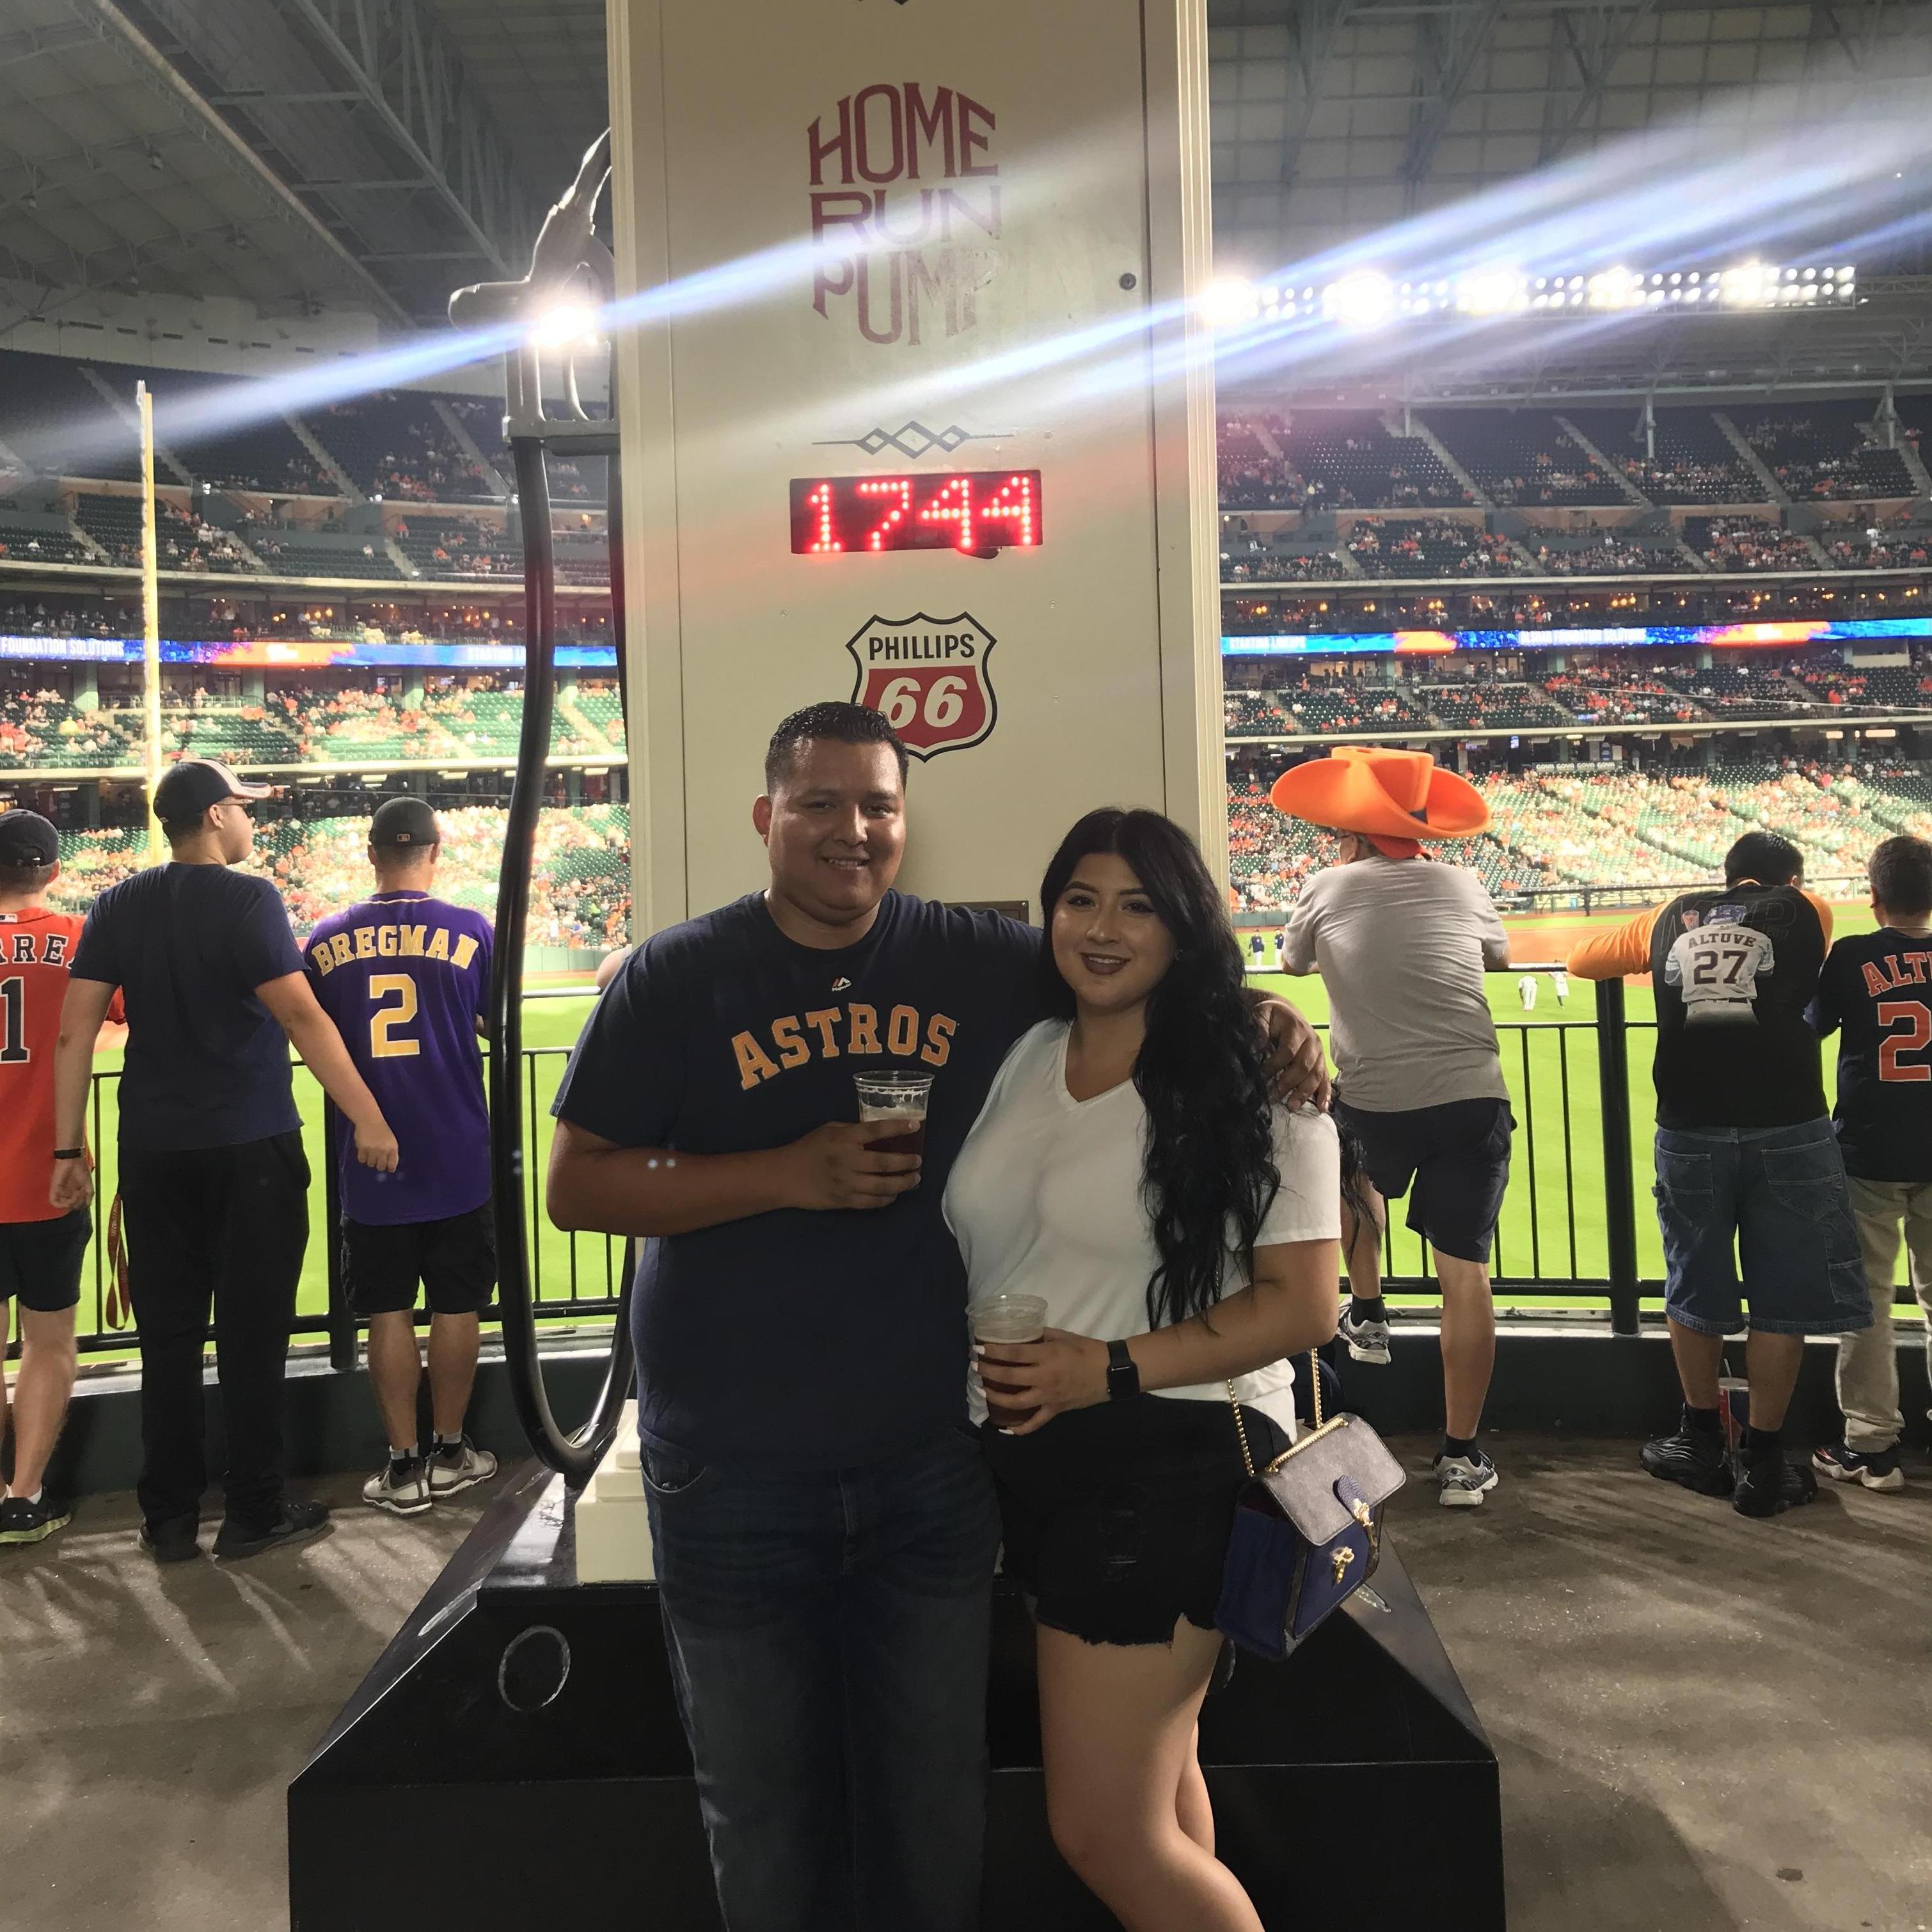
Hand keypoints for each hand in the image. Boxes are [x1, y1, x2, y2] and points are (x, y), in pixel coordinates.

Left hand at [50, 1156, 93, 1213]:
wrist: (72, 1161)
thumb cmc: (80, 1169)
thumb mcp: (88, 1183)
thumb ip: (89, 1195)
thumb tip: (87, 1205)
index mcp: (74, 1192)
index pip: (77, 1204)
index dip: (82, 1204)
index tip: (87, 1196)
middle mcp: (67, 1194)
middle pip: (71, 1206)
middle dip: (78, 1203)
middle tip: (82, 1194)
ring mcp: (60, 1193)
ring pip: (64, 1206)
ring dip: (72, 1204)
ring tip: (77, 1195)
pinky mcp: (54, 1190)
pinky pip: (54, 1203)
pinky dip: (63, 1204)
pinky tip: (70, 1198)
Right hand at [355, 1118, 400, 1172]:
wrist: (370, 1120)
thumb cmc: (382, 1129)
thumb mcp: (391, 1140)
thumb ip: (390, 1151)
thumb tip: (389, 1165)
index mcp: (392, 1148)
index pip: (392, 1164)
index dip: (390, 1168)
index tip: (388, 1169)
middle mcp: (383, 1150)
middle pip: (380, 1166)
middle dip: (379, 1165)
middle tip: (376, 1161)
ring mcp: (373, 1150)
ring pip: (370, 1164)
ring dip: (370, 1161)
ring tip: (369, 1154)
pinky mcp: (363, 1149)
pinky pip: (361, 1160)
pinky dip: (362, 1157)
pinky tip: (363, 1152)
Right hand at [781, 1121, 920, 1211]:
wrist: (785, 1177)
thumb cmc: (808, 1148)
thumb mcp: (829, 1130)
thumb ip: (853, 1130)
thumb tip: (878, 1133)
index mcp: (844, 1139)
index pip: (876, 1130)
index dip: (897, 1127)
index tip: (914, 1125)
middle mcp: (848, 1161)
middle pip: (885, 1163)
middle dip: (907, 1162)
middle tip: (918, 1161)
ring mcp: (847, 1184)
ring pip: (883, 1186)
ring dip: (903, 1183)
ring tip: (914, 1179)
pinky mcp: (845, 1201)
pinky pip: (872, 1202)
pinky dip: (887, 1199)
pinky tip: (895, 1194)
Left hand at [975, 1328, 1111, 1434]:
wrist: (1110, 1372)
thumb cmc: (1088, 1349)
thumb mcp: (1063, 1336)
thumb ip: (1041, 1335)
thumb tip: (1021, 1333)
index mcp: (1046, 1356)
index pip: (1013, 1353)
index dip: (993, 1351)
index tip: (977, 1349)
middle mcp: (1044, 1377)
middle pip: (1009, 1377)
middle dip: (989, 1372)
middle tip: (975, 1368)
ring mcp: (1048, 1397)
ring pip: (1016, 1402)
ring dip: (997, 1398)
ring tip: (984, 1391)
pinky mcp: (1055, 1410)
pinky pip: (1035, 1423)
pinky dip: (1020, 1429)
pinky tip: (1005, 1430)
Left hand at [1255, 996, 1330, 1109]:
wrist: (1285, 1012)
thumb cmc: (1271, 1016)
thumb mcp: (1262, 1014)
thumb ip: (1259, 1027)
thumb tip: (1258, 1045)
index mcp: (1297, 1028)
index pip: (1288, 1051)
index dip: (1275, 1065)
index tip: (1261, 1076)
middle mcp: (1312, 1040)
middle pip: (1303, 1066)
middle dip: (1288, 1083)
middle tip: (1273, 1096)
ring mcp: (1319, 1052)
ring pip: (1316, 1075)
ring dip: (1304, 1092)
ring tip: (1292, 1106)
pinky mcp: (1321, 1062)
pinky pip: (1326, 1079)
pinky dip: (1325, 1094)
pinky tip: (1322, 1108)